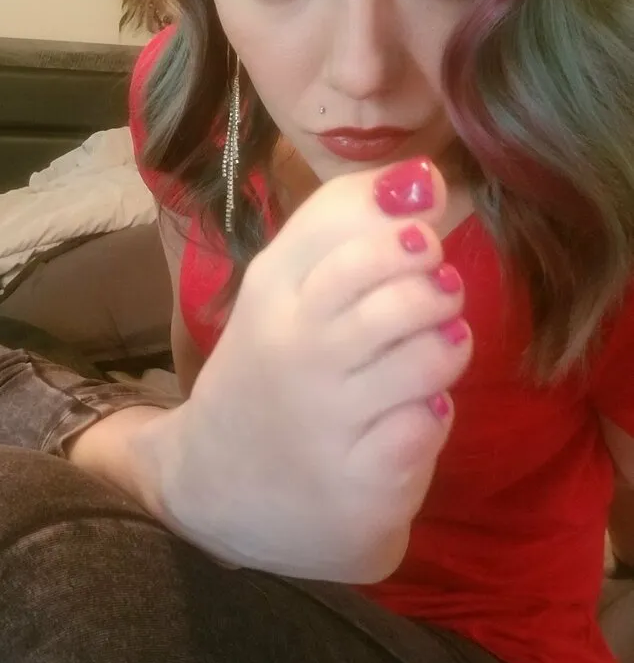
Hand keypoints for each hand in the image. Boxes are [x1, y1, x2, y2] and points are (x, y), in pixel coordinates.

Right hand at [137, 158, 471, 581]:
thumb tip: (427, 176)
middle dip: (435, 286)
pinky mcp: (358, 483)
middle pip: (399, 288)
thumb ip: (347, 228)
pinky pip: (429, 427)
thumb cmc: (268, 370)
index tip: (421, 235)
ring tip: (432, 348)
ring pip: (427, 356)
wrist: (216, 486)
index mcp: (271, 291)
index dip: (401, 225)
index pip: (344, 226)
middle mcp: (293, 349)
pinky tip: (410, 412)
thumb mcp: (283, 291)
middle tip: (435, 294)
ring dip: (446, 346)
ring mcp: (324, 419)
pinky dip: (432, 413)